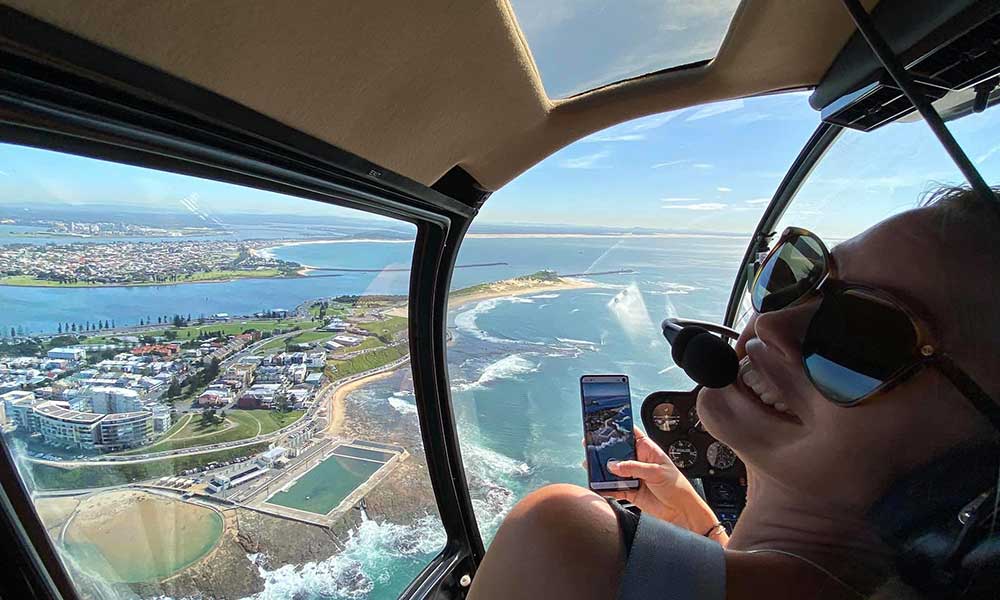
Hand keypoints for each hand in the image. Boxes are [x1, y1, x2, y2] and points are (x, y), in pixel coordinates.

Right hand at [596, 428, 724, 539]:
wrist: (681, 511)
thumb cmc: (677, 487)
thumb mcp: (657, 471)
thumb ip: (634, 467)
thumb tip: (614, 465)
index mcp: (647, 449)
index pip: (630, 434)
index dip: (618, 429)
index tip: (604, 427)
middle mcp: (638, 461)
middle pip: (617, 452)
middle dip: (604, 450)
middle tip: (591, 447)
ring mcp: (633, 476)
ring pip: (612, 470)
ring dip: (602, 469)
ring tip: (591, 466)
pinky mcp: (629, 491)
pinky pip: (613, 487)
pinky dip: (605, 487)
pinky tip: (598, 485)